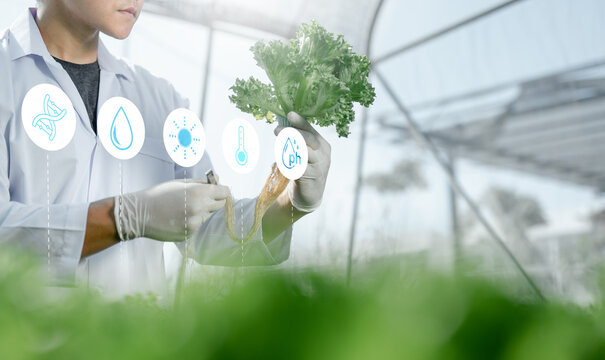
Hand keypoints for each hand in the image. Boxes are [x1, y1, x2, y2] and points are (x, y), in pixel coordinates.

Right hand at [114, 179, 229, 241]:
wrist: (139, 214)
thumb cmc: (159, 195)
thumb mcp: (180, 183)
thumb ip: (201, 182)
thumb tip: (218, 179)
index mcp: (198, 193)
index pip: (224, 192)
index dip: (222, 190)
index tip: (219, 191)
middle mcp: (200, 209)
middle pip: (219, 205)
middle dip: (214, 201)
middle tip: (200, 198)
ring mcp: (195, 223)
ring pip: (208, 216)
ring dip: (201, 212)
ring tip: (182, 208)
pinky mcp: (190, 234)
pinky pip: (198, 225)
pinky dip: (192, 221)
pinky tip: (178, 217)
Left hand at [274, 111, 330, 211]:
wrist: (309, 195)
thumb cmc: (305, 170)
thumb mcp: (304, 154)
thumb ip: (297, 142)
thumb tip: (280, 126)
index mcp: (322, 145)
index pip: (311, 130)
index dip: (300, 122)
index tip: (290, 114)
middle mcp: (323, 154)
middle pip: (308, 139)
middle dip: (292, 133)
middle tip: (277, 130)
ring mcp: (319, 166)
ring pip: (302, 152)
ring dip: (287, 148)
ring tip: (277, 146)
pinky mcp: (311, 178)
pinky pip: (297, 167)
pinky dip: (287, 164)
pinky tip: (281, 163)